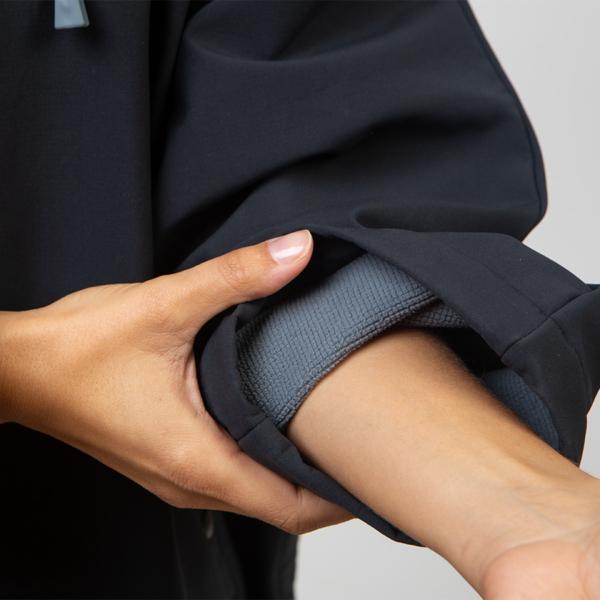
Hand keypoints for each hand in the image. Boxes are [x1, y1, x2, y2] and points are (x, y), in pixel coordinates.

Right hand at [0, 229, 351, 533]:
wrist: (22, 370)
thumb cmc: (79, 349)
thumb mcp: (164, 304)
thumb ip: (236, 276)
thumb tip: (296, 251)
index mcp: (197, 458)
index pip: (290, 507)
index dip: (340, 497)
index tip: (379, 472)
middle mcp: (190, 480)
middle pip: (281, 506)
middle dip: (329, 484)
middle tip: (372, 445)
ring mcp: (178, 475)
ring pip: (257, 493)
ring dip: (298, 472)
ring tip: (337, 435)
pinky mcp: (170, 459)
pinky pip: (234, 475)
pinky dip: (266, 460)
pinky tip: (282, 423)